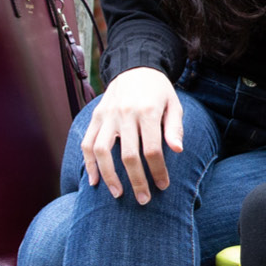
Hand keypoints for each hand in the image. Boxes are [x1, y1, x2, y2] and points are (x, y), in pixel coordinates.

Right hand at [80, 67, 183, 204]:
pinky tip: (95, 181)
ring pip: (102, 151)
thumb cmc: (159, 91)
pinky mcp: (96, 116)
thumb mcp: (173, 104)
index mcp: (148, 111)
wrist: (135, 66)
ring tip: (118, 194)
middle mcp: (125, 113)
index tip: (164, 186)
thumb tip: (177, 150)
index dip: (158, 171)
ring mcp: (107, 115)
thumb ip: (174, 127)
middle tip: (144, 200)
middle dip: (137, 180)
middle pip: (128, 155)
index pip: (152, 149)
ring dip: (109, 176)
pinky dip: (89, 164)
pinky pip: (87, 143)